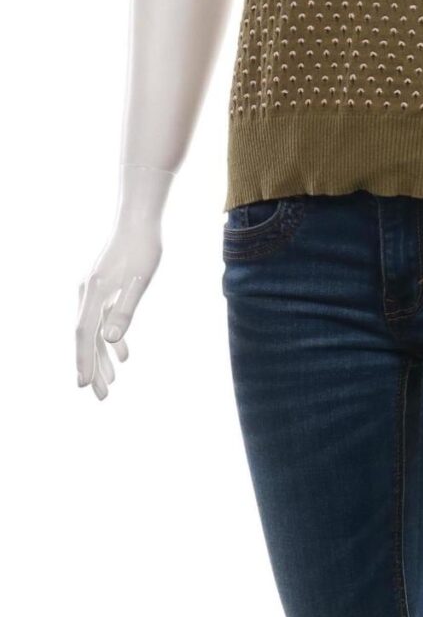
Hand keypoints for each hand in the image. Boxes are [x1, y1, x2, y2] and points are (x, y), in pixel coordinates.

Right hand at [75, 166, 171, 398]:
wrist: (139, 219)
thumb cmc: (143, 247)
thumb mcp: (140, 279)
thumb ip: (126, 309)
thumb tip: (111, 340)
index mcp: (95, 293)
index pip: (85, 335)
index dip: (84, 361)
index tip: (84, 386)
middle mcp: (89, 294)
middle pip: (87, 338)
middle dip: (93, 368)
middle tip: (100, 397)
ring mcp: (96, 292)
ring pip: (96, 332)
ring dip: (102, 358)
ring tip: (111, 383)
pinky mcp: (106, 289)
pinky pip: (105, 320)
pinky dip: (112, 339)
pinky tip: (123, 356)